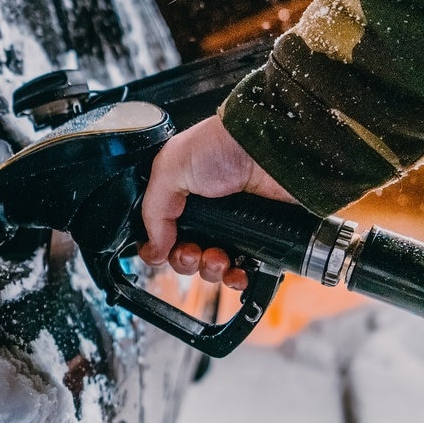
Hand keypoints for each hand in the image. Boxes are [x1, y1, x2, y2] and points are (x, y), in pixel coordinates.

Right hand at [138, 115, 294, 289]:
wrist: (271, 150)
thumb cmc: (225, 145)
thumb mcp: (169, 167)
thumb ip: (152, 210)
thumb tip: (152, 249)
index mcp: (182, 195)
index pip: (162, 233)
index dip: (160, 246)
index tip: (161, 251)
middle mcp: (206, 212)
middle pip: (184, 254)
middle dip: (184, 260)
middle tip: (192, 251)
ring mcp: (233, 226)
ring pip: (211, 267)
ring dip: (209, 269)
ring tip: (217, 257)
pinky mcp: (259, 239)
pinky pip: (243, 271)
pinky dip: (236, 278)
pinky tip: (235, 271)